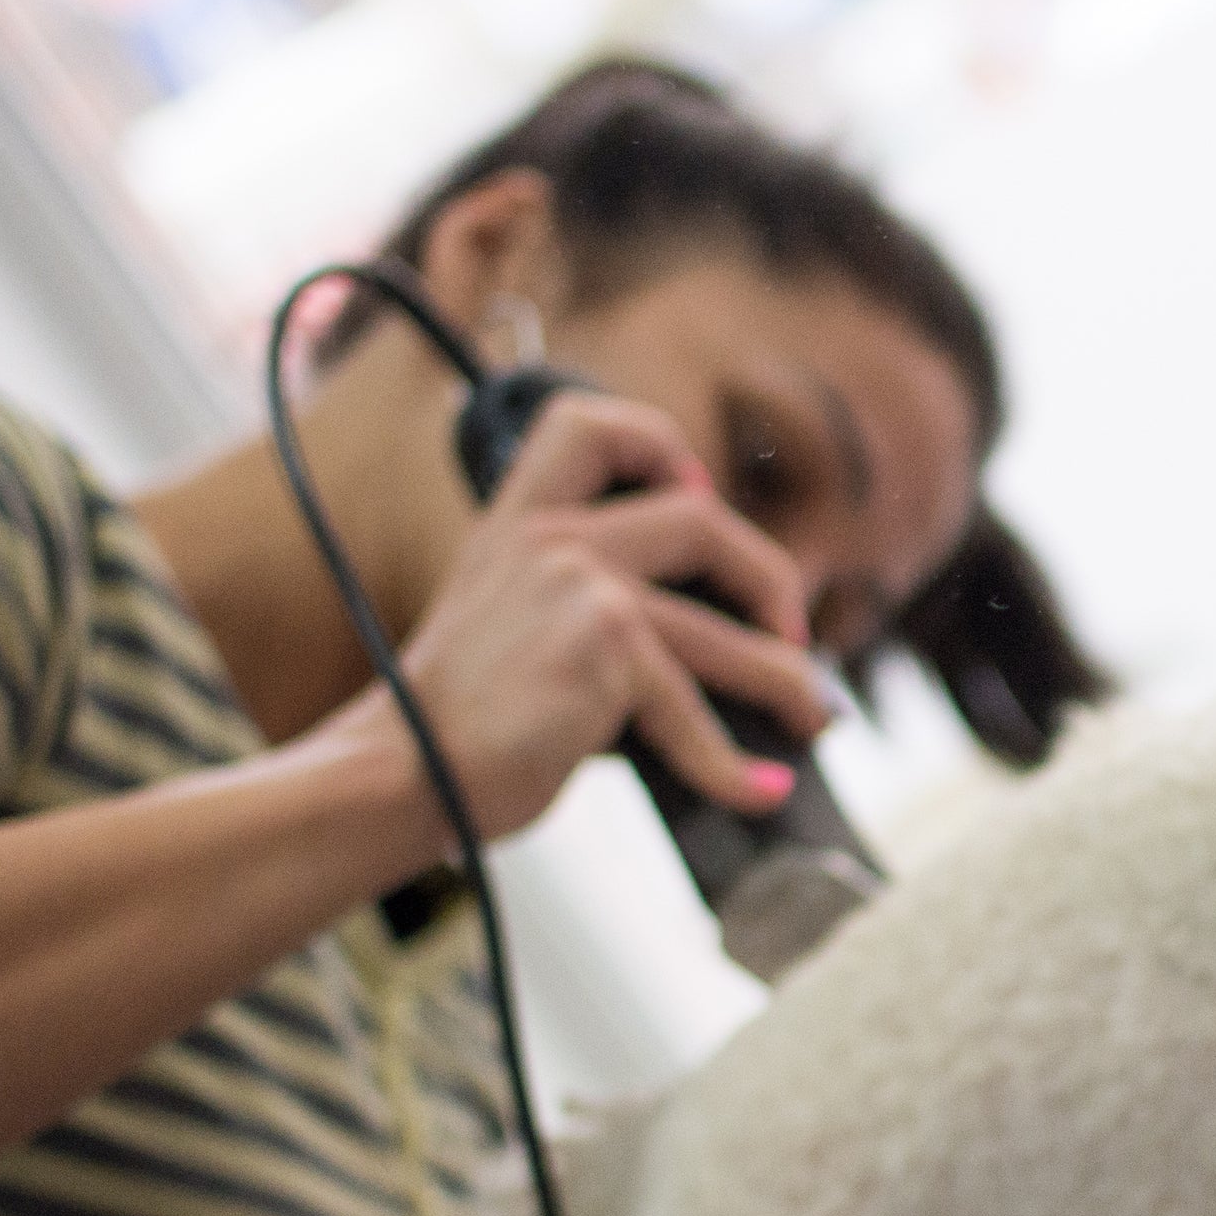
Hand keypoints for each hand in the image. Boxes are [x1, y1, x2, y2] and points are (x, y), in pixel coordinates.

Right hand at [342, 390, 829, 846]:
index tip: (694, 488)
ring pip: (724, 629)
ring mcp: (579, 583)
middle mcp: (549, 536)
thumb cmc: (460, 725)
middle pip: (701, 520)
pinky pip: (694, 709)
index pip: (586, 424)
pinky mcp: (604, 646)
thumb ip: (590, 604)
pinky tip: (759, 791)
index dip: (656, 442)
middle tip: (790, 633)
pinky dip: (733, 764)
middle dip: (768, 578)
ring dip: (786, 680)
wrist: (401, 774)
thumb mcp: (517, 628)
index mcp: (517, 521)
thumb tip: (723, 642)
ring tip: (813, 717)